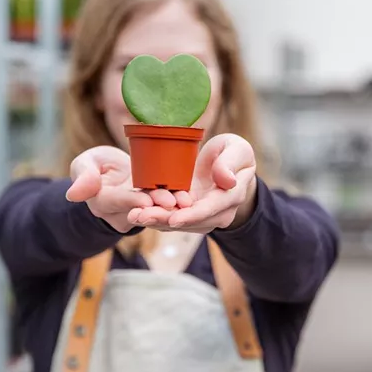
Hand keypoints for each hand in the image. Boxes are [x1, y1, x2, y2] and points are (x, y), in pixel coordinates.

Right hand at [65, 146, 177, 232]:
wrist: (112, 172)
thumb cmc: (96, 165)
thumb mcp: (85, 163)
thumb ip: (83, 176)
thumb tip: (73, 194)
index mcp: (101, 201)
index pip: (116, 201)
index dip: (131, 201)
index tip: (145, 201)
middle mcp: (119, 212)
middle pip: (138, 210)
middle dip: (156, 206)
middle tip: (173, 202)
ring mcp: (136, 213)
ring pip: (154, 210)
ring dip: (170, 206)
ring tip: (185, 201)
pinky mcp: (151, 209)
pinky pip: (163, 206)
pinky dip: (176, 201)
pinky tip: (189, 198)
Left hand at [128, 134, 257, 232]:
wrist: (228, 165)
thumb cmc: (233, 153)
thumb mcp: (237, 149)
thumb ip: (231, 162)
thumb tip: (227, 181)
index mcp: (231, 196)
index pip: (211, 209)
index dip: (192, 215)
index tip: (173, 218)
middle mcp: (217, 212)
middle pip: (189, 220)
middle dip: (164, 219)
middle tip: (140, 216)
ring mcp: (202, 216)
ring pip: (177, 222)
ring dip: (155, 220)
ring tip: (133, 215)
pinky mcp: (188, 214)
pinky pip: (171, 217)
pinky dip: (154, 215)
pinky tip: (136, 213)